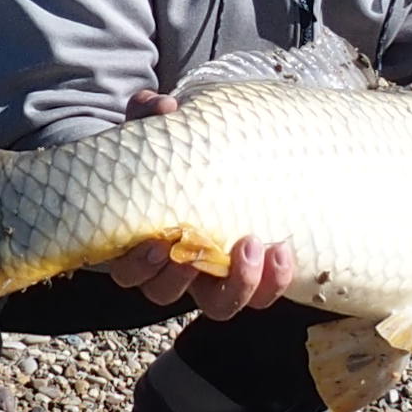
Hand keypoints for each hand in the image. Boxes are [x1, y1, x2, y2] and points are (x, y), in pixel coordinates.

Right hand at [103, 89, 292, 315]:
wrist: (198, 163)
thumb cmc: (165, 154)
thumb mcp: (152, 133)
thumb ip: (148, 118)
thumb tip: (162, 107)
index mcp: (138, 244)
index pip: (128, 273)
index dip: (139, 265)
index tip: (157, 242)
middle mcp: (170, 271)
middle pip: (167, 294)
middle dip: (185, 275)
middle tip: (202, 245)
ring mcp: (208, 278)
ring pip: (217, 305)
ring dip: (237, 285)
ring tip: (254, 246)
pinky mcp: (244, 274)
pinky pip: (258, 294)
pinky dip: (273, 280)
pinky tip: (283, 249)